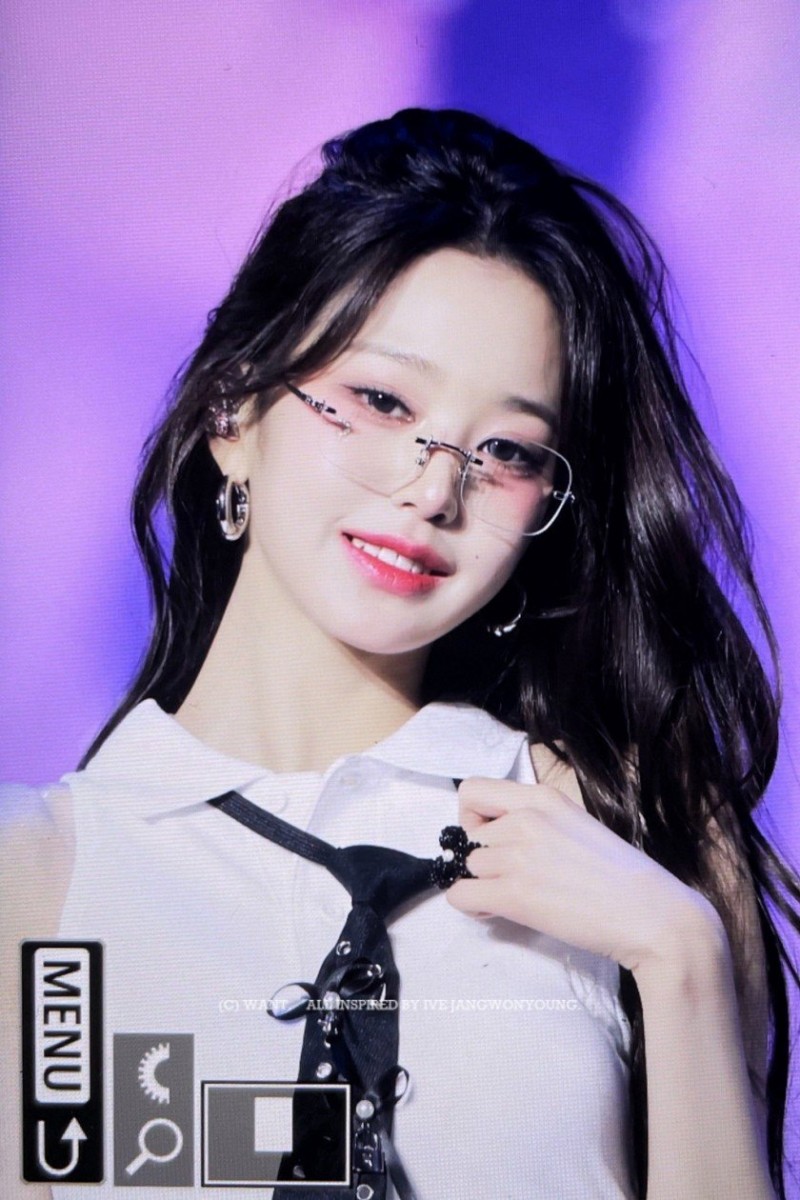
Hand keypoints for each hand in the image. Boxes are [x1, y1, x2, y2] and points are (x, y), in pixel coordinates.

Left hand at [445, 776, 718, 975]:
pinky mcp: (515, 894)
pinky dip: (471, 907)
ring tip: (512, 900)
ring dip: (482, 885)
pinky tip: (497, 913)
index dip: (472, 817)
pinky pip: (460, 895)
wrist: (654, 916)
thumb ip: (538, 824)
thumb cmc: (624, 877)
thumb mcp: (576, 826)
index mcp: (542, 797)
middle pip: (468, 837)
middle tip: (510, 879)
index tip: (491, 838)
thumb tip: (501, 840)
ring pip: (468, 867)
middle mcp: (525, 819)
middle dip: (484, 859)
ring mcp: (518, 856)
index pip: (472, 790)